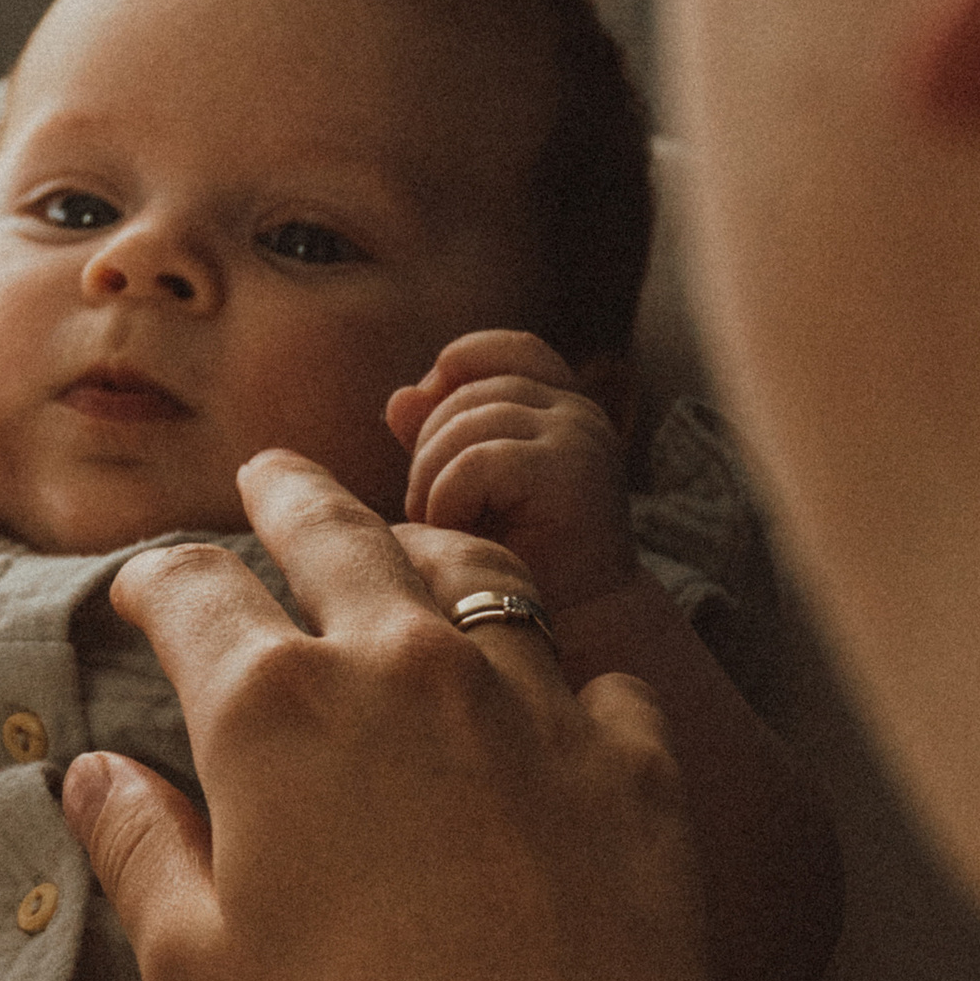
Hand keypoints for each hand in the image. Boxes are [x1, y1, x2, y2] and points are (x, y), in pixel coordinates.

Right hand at [58, 451, 851, 980]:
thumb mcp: (198, 970)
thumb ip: (139, 850)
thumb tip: (92, 774)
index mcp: (273, 706)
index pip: (193, 592)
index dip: (155, 579)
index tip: (140, 587)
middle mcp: (403, 664)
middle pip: (335, 533)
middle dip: (288, 495)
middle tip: (268, 476)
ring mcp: (530, 698)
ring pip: (472, 571)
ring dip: (422, 543)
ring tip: (402, 541)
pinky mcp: (631, 757)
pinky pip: (596, 674)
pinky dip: (561, 670)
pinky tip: (551, 691)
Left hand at [387, 330, 638, 617]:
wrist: (571, 631)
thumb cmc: (517, 561)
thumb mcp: (470, 489)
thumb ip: (439, 439)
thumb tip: (400, 397)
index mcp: (562, 408)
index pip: (509, 350)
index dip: (459, 365)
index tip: (425, 413)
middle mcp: (578, 414)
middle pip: (469, 392)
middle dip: (427, 450)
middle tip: (428, 511)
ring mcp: (579, 437)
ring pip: (466, 423)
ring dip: (432, 479)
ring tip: (441, 527)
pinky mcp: (571, 472)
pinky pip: (477, 460)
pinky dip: (449, 498)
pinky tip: (456, 532)